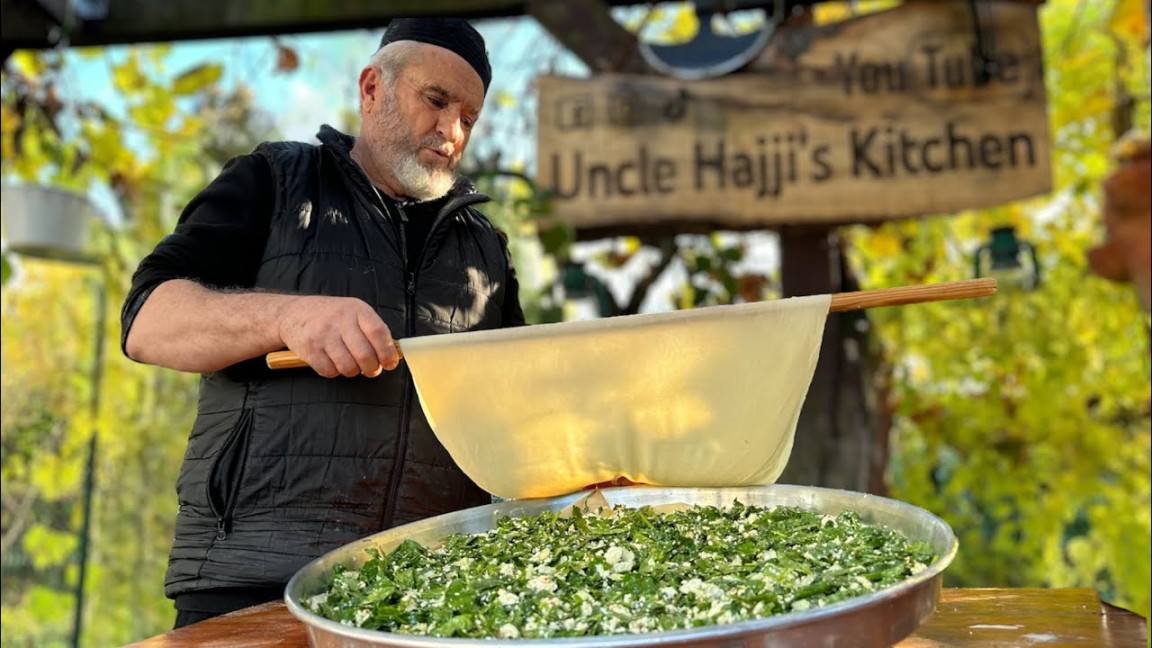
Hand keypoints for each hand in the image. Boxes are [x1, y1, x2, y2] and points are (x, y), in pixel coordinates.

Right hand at [276, 295, 399, 377]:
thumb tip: (392, 354)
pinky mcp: (309, 348)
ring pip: (348, 367)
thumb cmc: (329, 315)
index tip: (390, 363)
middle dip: (372, 368)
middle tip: (372, 370)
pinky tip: (332, 361)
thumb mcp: (353, 312)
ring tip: (351, 365)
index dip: (387, 352)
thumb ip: (372, 330)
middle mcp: (339, 320)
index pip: (378, 333)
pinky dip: (334, 372)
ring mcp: (323, 334)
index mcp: (356, 309)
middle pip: (365, 354)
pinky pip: (329, 371)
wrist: (292, 313)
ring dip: (353, 371)